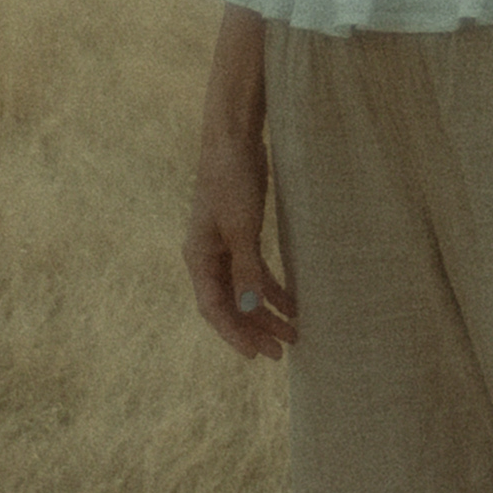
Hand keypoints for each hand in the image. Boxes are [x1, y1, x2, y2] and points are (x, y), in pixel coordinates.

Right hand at [184, 124, 296, 359]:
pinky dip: (271, 287)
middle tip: (283, 351)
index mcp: (199, 258)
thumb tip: (249, 308)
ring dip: (267, 311)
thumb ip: (246, 269)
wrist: (234, 138)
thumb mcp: (241, 226)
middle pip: (230, 304)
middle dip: (255, 328)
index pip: (215, 309)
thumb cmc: (232, 178)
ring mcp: (224, 245)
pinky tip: (291, 302)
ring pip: (244, 290)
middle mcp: (208, 256)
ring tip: (293, 332)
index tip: (259, 355)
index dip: (236, 334)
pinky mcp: (241, 233)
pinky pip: (254, 271)